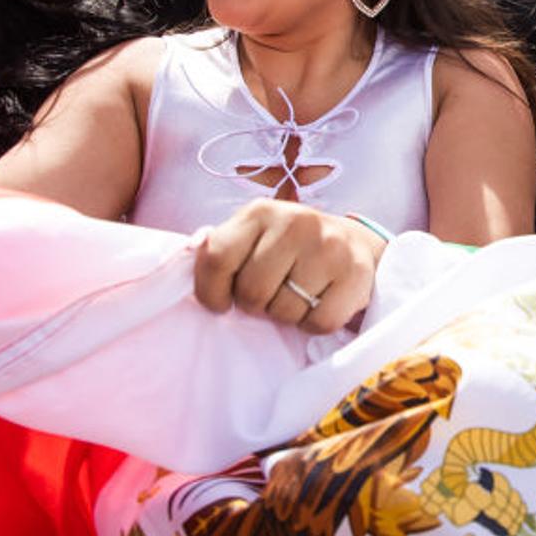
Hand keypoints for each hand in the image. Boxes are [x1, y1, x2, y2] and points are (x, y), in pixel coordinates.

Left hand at [192, 200, 386, 334]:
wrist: (352, 242)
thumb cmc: (288, 247)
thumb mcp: (252, 237)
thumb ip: (221, 250)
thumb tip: (180, 269)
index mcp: (260, 212)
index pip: (216, 258)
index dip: (211, 292)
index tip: (222, 303)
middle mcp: (295, 222)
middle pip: (252, 292)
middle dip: (255, 305)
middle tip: (270, 294)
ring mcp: (329, 246)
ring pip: (285, 311)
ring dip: (286, 315)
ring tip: (297, 295)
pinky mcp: (355, 273)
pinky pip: (318, 322)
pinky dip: (313, 324)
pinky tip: (318, 302)